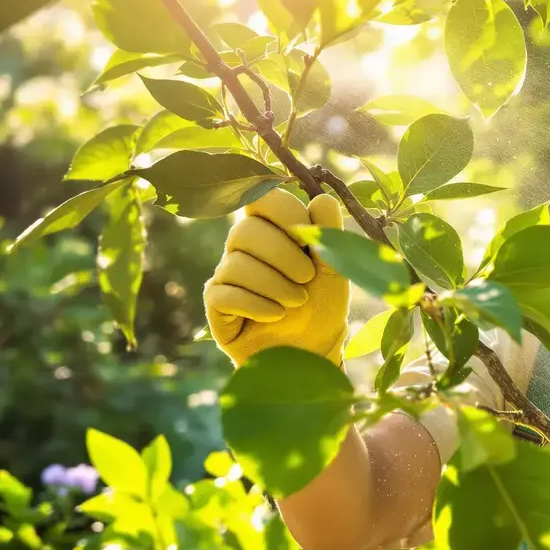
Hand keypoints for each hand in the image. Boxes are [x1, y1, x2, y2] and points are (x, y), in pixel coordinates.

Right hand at [203, 188, 349, 366]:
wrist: (312, 351)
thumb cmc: (323, 306)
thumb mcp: (333, 268)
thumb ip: (328, 234)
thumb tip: (322, 198)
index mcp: (272, 230)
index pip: (262, 199)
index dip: (284, 213)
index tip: (307, 238)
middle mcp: (244, 248)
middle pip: (245, 231)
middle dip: (283, 256)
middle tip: (306, 278)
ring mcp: (227, 275)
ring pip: (235, 264)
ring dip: (274, 285)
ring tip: (296, 301)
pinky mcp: (217, 304)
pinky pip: (224, 294)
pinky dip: (256, 305)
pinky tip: (276, 315)